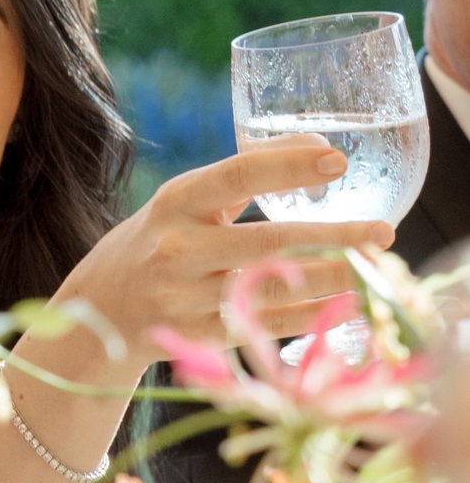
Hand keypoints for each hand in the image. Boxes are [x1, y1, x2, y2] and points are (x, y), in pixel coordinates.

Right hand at [64, 143, 384, 362]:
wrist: (99, 310)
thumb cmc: (160, 242)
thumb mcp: (187, 201)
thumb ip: (245, 174)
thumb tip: (318, 143)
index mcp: (176, 202)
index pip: (236, 175)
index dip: (288, 166)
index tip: (337, 161)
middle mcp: (177, 250)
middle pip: (265, 241)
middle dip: (331, 237)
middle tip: (383, 232)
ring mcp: (184, 299)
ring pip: (270, 290)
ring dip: (330, 281)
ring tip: (374, 270)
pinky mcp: (195, 338)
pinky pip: (263, 328)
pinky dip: (310, 318)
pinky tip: (346, 307)